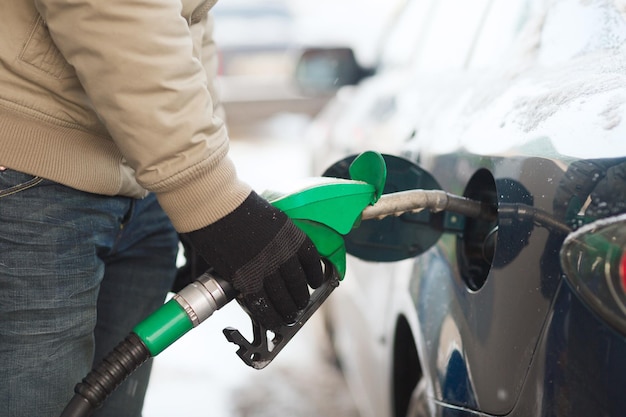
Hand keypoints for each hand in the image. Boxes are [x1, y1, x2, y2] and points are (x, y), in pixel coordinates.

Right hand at [182, 191, 323, 329]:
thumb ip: (273, 237)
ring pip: (283, 298)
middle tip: (299, 304)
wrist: (215, 205)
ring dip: (288, 310)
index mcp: (292, 234)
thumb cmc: (235, 205)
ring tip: (289, 316)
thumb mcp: (267, 218)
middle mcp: (284, 253)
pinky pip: (263, 305)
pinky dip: (269, 317)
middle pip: (298, 283)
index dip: (314, 274)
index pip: (310, 260)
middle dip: (300, 297)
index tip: (313, 282)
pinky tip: (273, 322)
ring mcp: (266, 267)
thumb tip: (271, 251)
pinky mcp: (246, 279)